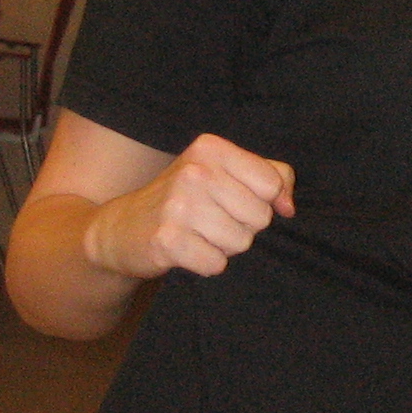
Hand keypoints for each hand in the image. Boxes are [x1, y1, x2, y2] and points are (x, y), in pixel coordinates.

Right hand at [82, 133, 294, 281]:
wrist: (122, 227)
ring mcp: (178, 205)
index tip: (236, 200)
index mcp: (211, 148)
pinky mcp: (167, 240)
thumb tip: (288, 207)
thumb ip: (272, 177)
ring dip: (224, 246)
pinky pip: (217, 264)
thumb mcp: (226, 172)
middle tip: (212, 219)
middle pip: (260, 217)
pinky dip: (206, 263)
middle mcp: (194, 172)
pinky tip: (187, 249)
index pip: (271, 183)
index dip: (263, 200)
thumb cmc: (185, 198)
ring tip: (198, 233)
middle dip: (243, 226)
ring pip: (241, 242)